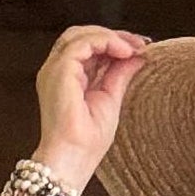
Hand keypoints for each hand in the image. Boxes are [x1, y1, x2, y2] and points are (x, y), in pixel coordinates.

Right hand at [33, 24, 151, 188]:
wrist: (74, 160)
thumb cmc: (86, 143)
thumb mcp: (110, 100)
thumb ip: (120, 74)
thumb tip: (136, 56)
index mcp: (67, 78)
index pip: (87, 47)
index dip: (113, 42)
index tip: (139, 47)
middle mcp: (57, 71)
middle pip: (82, 35)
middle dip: (112, 36)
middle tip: (139, 44)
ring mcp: (55, 69)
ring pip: (81, 35)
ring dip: (110, 37)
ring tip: (133, 47)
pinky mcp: (59, 71)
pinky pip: (82, 43)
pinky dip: (105, 41)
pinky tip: (123, 51)